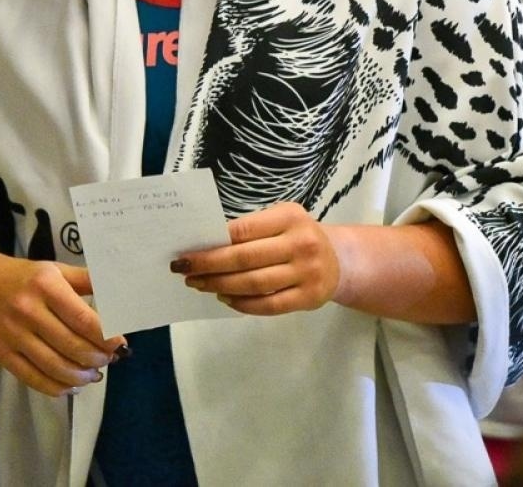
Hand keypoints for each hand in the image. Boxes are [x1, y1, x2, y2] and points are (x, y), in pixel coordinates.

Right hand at [0, 253, 125, 396]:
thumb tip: (119, 295)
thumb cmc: (24, 277)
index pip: (83, 319)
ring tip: (94, 374)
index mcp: (46, 285)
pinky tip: (70, 385)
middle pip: (72, 346)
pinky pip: (33, 378)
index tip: (120, 343)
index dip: (106, 336)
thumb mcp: (56, 270)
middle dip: (97, 357)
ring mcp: (13, 335)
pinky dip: (56, 387)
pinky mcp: (2, 354)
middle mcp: (28, 310)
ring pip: (55, 367)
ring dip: (81, 376)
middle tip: (109, 359)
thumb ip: (87, 281)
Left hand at [173, 201, 346, 315]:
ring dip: (220, 286)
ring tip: (200, 284)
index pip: (243, 230)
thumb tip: (206, 245)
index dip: (212, 243)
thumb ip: (250, 230)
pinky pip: (268, 305)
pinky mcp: (308, 298)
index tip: (187, 251)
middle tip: (184, 270)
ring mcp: (306, 273)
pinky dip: (242, 304)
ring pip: (254, 284)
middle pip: (245, 259)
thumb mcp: (280, 221)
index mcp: (290, 217)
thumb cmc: (297, 236)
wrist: (338, 260)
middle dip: (209, 266)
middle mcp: (300, 243)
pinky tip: (225, 298)